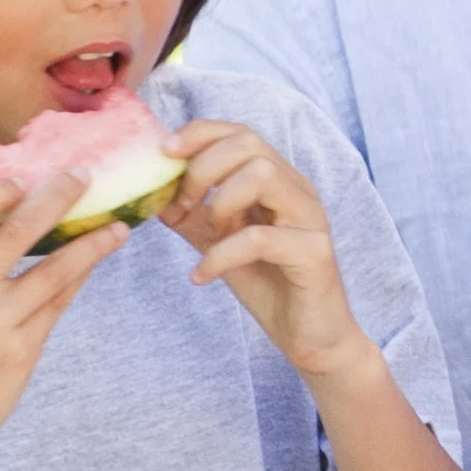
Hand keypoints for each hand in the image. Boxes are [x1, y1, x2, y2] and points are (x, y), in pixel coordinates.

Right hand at [0, 167, 133, 470]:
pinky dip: (78, 277)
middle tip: (84, 175)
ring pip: (55, 270)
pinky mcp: (21, 350)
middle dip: (55, 198)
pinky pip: (58, 303)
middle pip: (18, 232)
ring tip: (118, 227)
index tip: (20, 178)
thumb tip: (11, 221)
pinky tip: (95, 260)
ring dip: (91, 243)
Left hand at [160, 121, 366, 378]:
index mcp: (279, 182)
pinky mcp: (313, 253)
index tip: (164, 151)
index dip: (201, 133)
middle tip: (184, 205)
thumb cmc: (271, 285)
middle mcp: (299, 191)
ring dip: (220, 201)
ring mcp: (310, 220)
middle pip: (251, 145)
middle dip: (203, 168)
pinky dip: (221, 254)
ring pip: (263, 175)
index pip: (242, 133)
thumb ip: (195, 217)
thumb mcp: (221, 243)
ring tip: (207, 235)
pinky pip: (261, 238)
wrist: (311, 336)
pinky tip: (202, 275)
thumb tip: (156, 196)